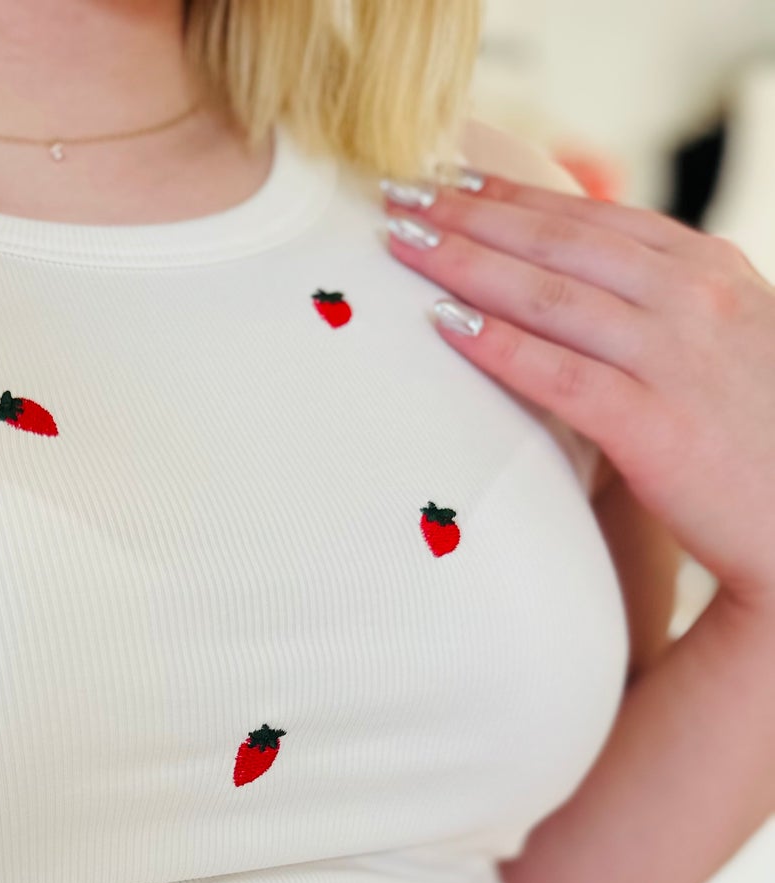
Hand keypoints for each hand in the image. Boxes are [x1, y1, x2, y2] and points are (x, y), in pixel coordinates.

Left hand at [380, 167, 774, 613]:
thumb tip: (583, 301)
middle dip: (473, 214)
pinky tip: (444, 323)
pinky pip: (558, 373)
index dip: (516, 195)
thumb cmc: (756, 443)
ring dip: (467, 264)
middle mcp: (693, 299)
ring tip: (404, 245)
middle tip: (402, 195)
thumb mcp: (723, 346)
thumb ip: (661, 315)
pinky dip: (498, 344)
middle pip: (560, 242)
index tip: (452, 179)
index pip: (595, 218)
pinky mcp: (654, 424)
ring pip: (549, 295)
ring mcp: (675, 357)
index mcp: (709, 272)